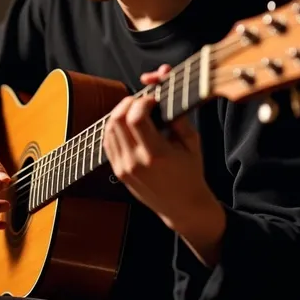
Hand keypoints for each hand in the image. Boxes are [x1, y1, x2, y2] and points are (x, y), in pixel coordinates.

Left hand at [103, 64, 215, 232]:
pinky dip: (114, 128)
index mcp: (156, 154)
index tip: (152, 99)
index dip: (142, 101)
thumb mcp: (192, 143)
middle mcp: (136, 162)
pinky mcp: (118, 172)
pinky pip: (107, 142)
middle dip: (128, 102)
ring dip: (119, 113)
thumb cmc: (190, 174)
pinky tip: (127, 124)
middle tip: (141, 99)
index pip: (136, 117)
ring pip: (109, 129)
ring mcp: (124, 168)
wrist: (182, 206)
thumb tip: (165, 92)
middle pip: (118, 120)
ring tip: (134, 109)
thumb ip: (178, 117)